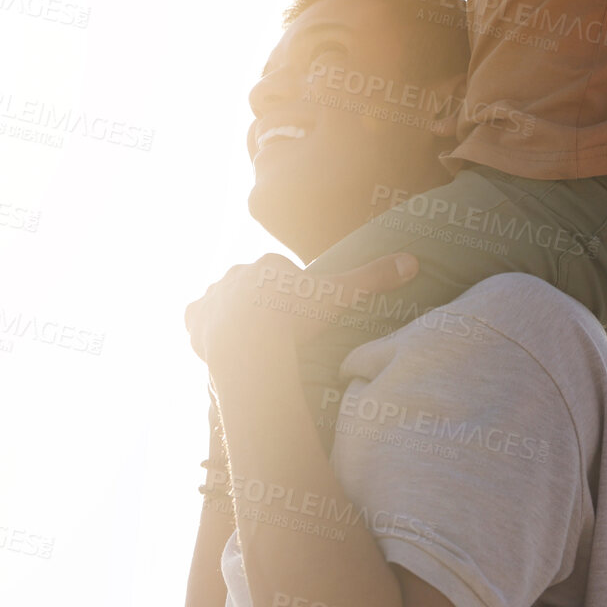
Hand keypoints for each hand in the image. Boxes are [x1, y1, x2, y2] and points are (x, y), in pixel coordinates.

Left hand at [184, 252, 418, 366]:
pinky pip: (195, 319)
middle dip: (262, 302)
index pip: (282, 275)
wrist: (248, 345)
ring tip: (249, 339)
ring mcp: (212, 297)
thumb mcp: (337, 297)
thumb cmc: (293, 319)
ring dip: (232, 313)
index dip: (293, 294)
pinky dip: (203, 327)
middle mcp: (235, 274)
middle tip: (278, 332)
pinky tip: (215, 340)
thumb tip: (412, 261)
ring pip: (222, 300)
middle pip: (252, 286)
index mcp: (267, 264)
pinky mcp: (194, 320)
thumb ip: (372, 278)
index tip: (300, 316)